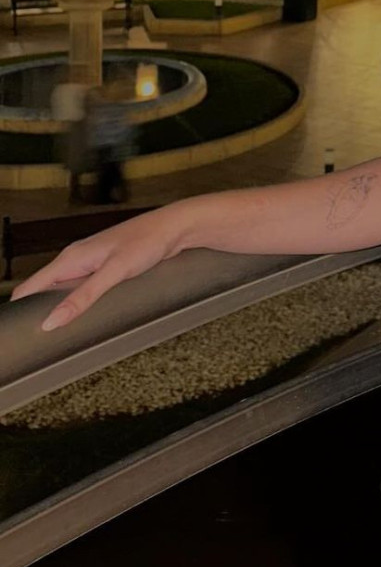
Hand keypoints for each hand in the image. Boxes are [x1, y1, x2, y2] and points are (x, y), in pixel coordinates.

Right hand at [7, 207, 188, 332]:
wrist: (176, 228)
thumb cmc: (148, 241)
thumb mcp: (114, 272)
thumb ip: (83, 297)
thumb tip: (51, 321)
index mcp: (70, 258)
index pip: (30, 287)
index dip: (20, 309)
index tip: (18, 331)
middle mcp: (77, 259)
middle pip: (45, 289)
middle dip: (40, 311)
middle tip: (41, 338)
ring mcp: (92, 262)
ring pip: (65, 288)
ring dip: (61, 307)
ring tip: (61, 332)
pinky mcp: (107, 266)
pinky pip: (84, 287)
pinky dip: (80, 301)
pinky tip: (86, 314)